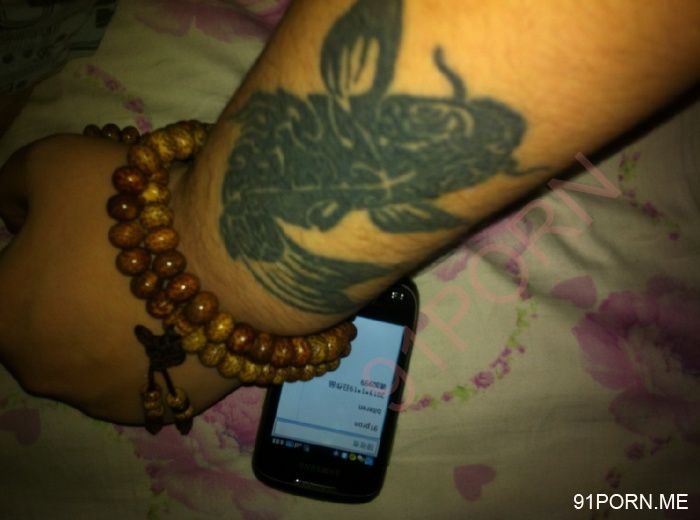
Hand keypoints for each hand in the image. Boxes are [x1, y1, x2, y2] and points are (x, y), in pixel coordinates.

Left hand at [0, 135, 241, 424]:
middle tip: (123, 261)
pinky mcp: (150, 409)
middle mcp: (37, 370)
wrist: (235, 257)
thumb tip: (16, 214)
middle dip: (71, 293)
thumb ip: (14, 186)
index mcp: (2, 313)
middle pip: (47, 323)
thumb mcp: (55, 162)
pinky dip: (151, 354)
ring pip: (94, 355)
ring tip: (158, 291)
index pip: (3, 280)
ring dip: (111, 327)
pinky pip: (140, 377)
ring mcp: (95, 397)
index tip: (76, 231)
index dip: (36, 248)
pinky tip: (179, 322)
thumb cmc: (138, 207)